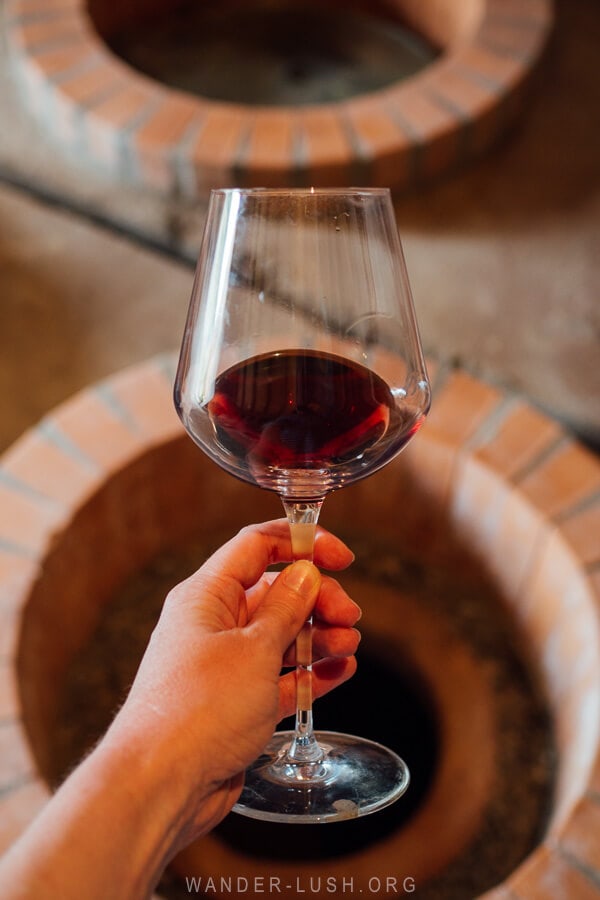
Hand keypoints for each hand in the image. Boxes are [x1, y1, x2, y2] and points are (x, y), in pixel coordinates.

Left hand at [107, 519, 359, 849]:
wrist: (160, 784)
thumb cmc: (196, 710)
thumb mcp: (254, 648)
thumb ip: (286, 607)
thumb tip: (305, 573)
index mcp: (206, 596)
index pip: (257, 547)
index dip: (302, 543)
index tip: (341, 556)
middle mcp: (213, 625)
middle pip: (276, 593)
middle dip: (318, 598)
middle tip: (349, 615)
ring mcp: (225, 665)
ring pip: (282, 636)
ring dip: (319, 635)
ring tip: (349, 644)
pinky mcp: (237, 703)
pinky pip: (281, 677)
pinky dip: (310, 672)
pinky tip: (339, 670)